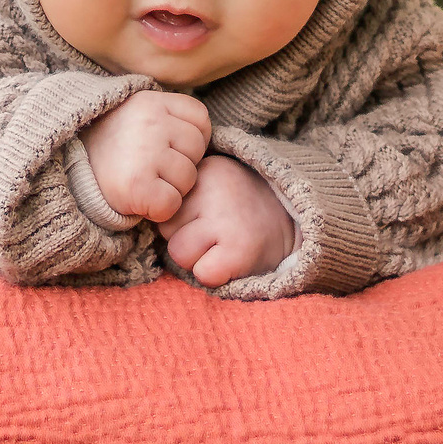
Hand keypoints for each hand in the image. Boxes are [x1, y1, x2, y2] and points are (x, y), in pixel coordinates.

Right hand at [80, 91, 211, 222]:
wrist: (63, 172)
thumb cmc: (108, 149)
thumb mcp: (135, 116)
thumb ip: (167, 116)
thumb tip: (205, 133)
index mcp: (150, 101)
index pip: (200, 118)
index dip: (190, 139)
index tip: (168, 149)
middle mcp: (150, 121)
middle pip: (197, 148)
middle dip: (181, 164)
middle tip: (150, 169)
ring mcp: (144, 152)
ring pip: (188, 178)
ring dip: (171, 188)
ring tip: (142, 182)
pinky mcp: (137, 185)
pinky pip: (171, 203)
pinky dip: (159, 210)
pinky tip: (138, 200)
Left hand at [165, 156, 297, 287]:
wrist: (301, 226)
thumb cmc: (245, 212)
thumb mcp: (215, 187)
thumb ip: (183, 194)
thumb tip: (141, 212)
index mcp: (207, 169)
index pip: (164, 205)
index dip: (184, 218)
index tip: (211, 214)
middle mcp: (216, 188)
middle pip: (167, 229)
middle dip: (187, 237)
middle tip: (220, 232)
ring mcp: (228, 218)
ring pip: (179, 253)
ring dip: (199, 258)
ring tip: (226, 245)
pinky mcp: (240, 250)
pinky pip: (203, 274)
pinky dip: (217, 275)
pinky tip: (235, 260)